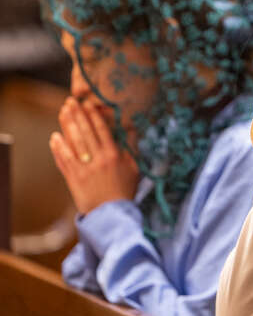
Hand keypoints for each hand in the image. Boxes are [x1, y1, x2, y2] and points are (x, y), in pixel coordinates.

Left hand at [50, 97, 139, 214]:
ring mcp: (84, 168)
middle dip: (78, 115)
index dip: (93, 115)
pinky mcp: (74, 178)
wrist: (112, 213)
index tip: (88, 104)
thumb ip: (128, 150)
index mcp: (114, 155)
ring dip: (67, 125)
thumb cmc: (124, 191)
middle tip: (71, 102)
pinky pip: (64, 159)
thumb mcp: (134, 169)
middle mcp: (98, 159)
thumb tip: (126, 132)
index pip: (102, 129)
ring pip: (73, 142)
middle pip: (85, 132)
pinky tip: (54, 136)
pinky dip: (58, 147)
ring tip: (63, 112)